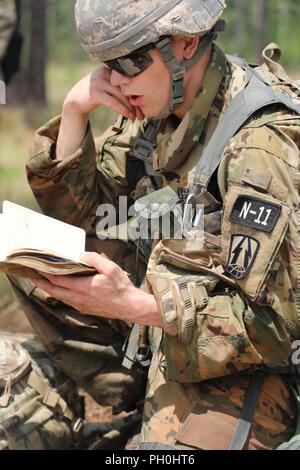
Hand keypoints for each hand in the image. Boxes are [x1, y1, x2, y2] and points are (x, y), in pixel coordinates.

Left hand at [31, 252, 161, 326]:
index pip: (57, 280)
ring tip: (44, 281)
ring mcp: (81, 305)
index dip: (45, 274)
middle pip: (54, 290)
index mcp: (82, 287)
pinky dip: (61, 294)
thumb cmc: (121, 287)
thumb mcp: (110, 268)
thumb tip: (82, 255)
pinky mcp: (86, 309)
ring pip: (60, 297)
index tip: (36, 267)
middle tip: (32, 276)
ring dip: (50, 289)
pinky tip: (62, 289)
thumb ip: (94, 259)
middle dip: (41, 283)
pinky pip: (68, 301)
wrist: (130, 307)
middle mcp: (78, 298)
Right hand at [65, 66, 137, 119]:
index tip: (145, 104)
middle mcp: (104, 72)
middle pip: (125, 88)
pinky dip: (123, 110)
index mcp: (109, 69)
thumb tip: (139, 94)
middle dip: (135, 103)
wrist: (75, 100)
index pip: (128, 80)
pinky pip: (113, 102)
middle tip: (142, 115)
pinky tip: (129, 116)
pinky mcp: (95, 92)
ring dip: (130, 108)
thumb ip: (120, 86)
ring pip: (121, 95)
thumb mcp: (108, 86)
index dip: (137, 92)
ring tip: (137, 117)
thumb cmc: (95, 94)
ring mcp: (99, 81)